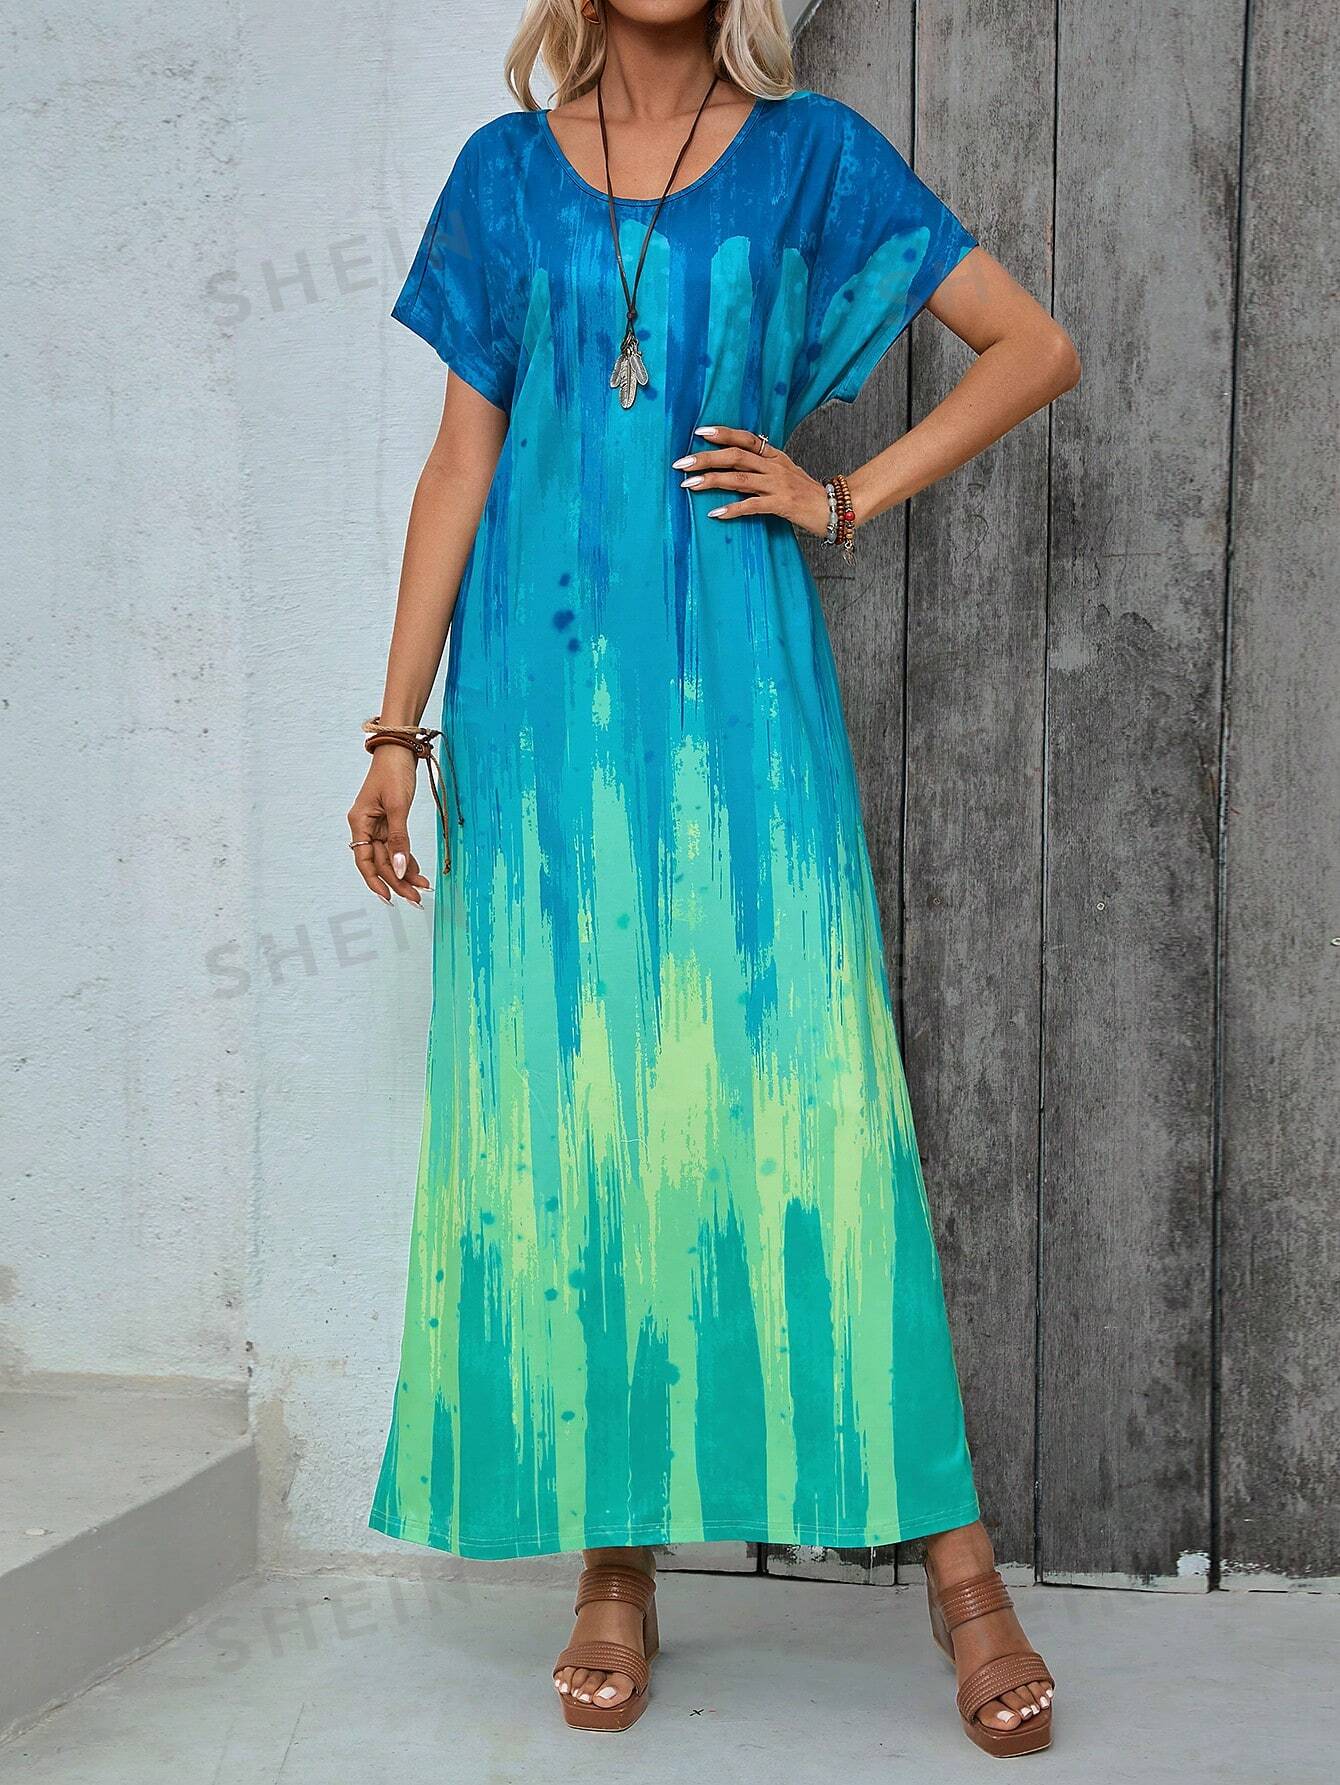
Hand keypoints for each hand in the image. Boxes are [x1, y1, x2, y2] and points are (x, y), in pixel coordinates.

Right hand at [347, 748, 430, 904]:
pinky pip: (396, 846)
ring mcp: (377, 826)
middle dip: (398, 881)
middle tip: (416, 899)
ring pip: (390, 857)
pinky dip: (406, 859)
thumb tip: (400, 870)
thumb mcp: (398, 807)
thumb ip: (399, 840)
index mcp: (360, 824)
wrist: (399, 749)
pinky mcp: (389, 822)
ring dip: (405, 872)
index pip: (365, 862)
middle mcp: (365, 827)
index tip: (390, 899)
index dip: (376, 882)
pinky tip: (417, 871)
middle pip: (381, 862)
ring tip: (422, 888)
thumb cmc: (394, 772)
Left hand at [672, 426, 832, 536]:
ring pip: (739, 479)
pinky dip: (733, 509)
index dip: (723, 433)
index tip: (699, 432)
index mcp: (774, 456)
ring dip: (711, 481)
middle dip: (706, 458)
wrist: (835, 508)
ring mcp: (778, 485)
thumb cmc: (806, 493)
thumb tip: (734, 464)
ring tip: (688, 485)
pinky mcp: (782, 505)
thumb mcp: (785, 473)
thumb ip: (761, 467)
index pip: (746, 438)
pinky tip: (715, 513)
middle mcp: (774, 467)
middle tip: (681, 463)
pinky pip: (753, 505)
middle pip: (735, 456)